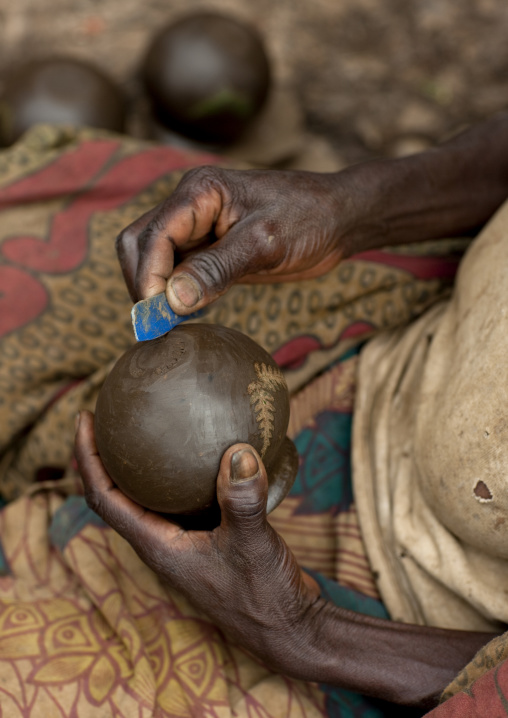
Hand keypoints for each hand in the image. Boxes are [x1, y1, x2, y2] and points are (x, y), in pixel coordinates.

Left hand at [75, 410, 321, 673]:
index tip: (85, 419)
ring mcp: (185, 541)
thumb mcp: (252, 545)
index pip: (105, 498)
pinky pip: (182, 498)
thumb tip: (238, 451)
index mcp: (158, 546)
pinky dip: (179, 474)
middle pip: (116, 495)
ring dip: (138, 465)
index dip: (88, 459)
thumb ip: (242, 500)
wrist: (290, 628)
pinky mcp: (209, 537)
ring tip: (144, 427)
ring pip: (148, 497)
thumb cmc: (264, 597)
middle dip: (103, 457)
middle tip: (106, 416)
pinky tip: (201, 453)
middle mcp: (163, 542)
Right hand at [116, 166, 350, 312]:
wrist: (339, 219)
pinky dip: (175, 294)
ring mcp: (198, 228)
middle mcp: (190, 206)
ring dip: (155, 291)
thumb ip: (217, 269)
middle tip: (159, 324)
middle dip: (143, 283)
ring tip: (170, 324)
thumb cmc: (309, 218)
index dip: (149, 275)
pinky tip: (187, 315)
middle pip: (140, 244)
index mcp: (199, 191)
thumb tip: (172, 299)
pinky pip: (178, 272)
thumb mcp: (264, 244)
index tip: (159, 314)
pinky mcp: (210, 250)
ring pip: (154, 260)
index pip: (153, 234)